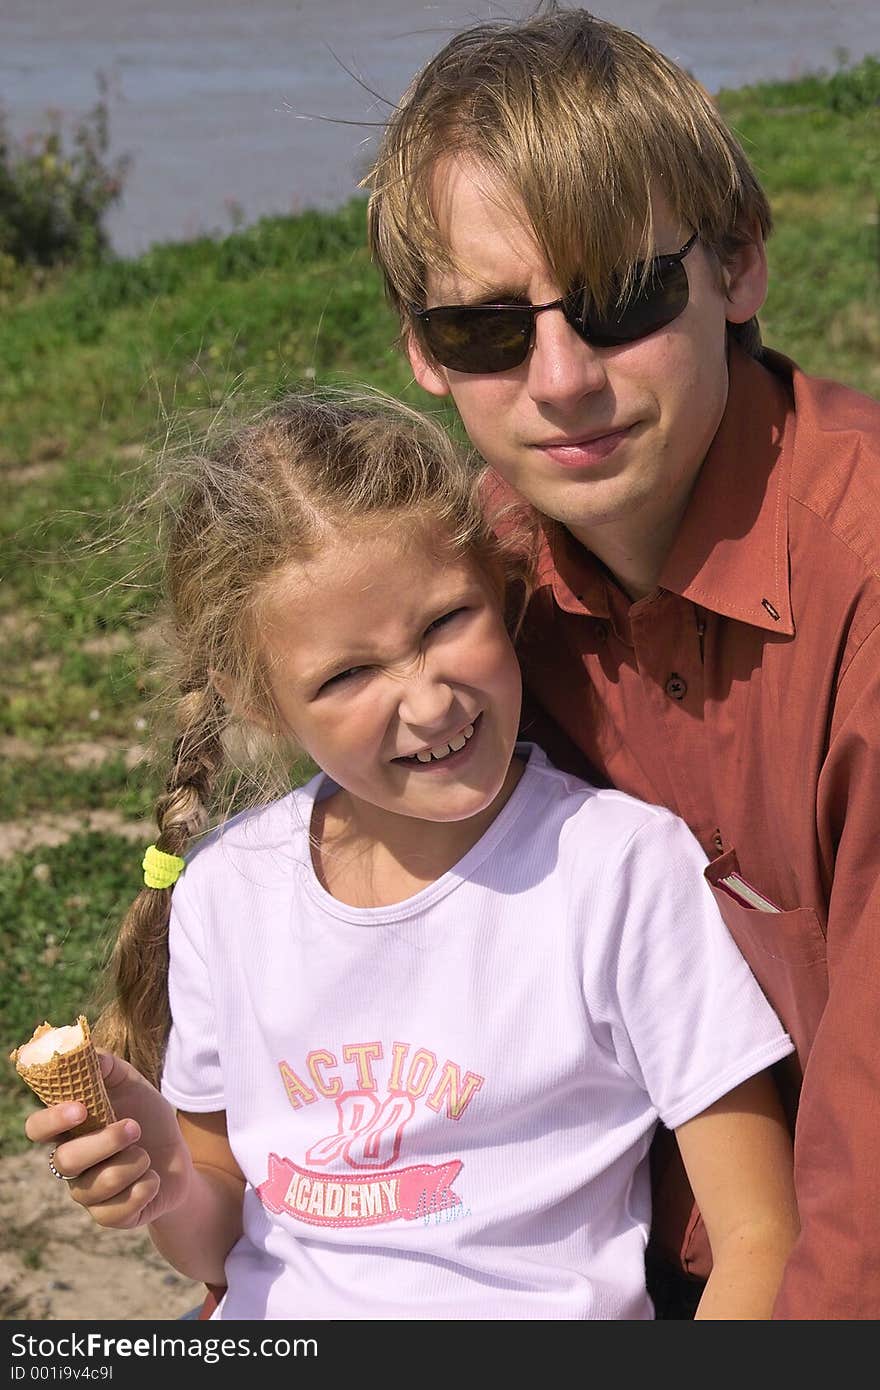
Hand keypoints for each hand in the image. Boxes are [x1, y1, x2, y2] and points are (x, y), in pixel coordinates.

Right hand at [24, 1050, 194, 1229]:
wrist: (179, 1158)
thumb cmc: (147, 1118)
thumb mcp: (133, 1084)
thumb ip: (108, 1067)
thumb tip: (87, 1053)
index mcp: (70, 1129)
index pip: (37, 1128)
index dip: (51, 1120)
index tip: (80, 1109)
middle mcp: (71, 1163)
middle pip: (65, 1160)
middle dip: (103, 1143)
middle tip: (133, 1127)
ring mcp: (88, 1193)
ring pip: (93, 1187)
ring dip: (130, 1165)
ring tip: (147, 1155)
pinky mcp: (110, 1216)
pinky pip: (115, 1212)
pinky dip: (143, 1189)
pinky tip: (153, 1179)